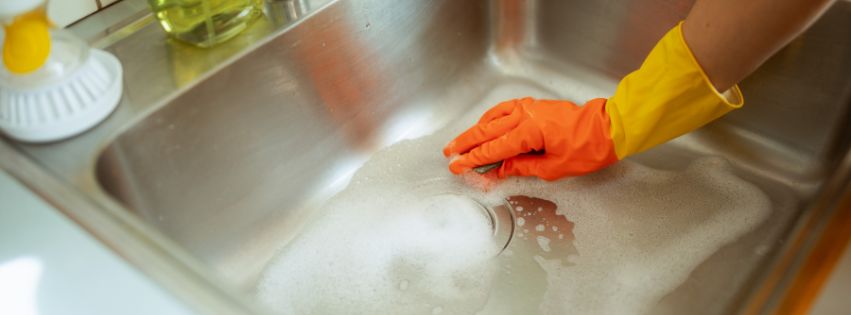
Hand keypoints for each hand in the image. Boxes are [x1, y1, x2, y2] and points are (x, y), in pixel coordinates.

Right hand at [443, 97, 618, 179]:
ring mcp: (530, 108)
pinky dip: (491, 118)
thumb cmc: (589, 148)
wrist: (611, 128)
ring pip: (493, 118)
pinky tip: (485, 124)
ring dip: (475, 130)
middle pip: (487, 131)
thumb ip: (523, 168)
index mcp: (529, 132)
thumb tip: (501, 170)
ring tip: (461, 142)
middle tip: (449, 154)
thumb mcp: (554, 168)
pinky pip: (505, 109)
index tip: (457, 167)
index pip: (493, 149)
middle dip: (466, 144)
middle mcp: (525, 116)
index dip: (472, 160)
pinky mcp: (535, 106)